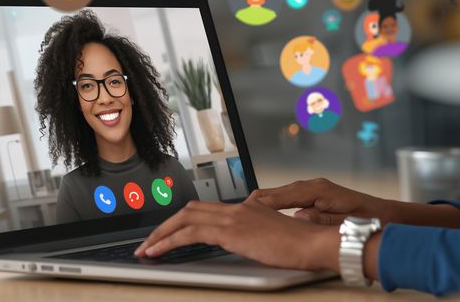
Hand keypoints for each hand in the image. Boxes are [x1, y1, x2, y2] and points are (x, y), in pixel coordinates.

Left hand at [133, 198, 339, 271]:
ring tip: (146, 250)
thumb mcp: (275, 237)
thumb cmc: (301, 245)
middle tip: (149, 242)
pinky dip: (169, 241)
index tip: (170, 235)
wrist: (313, 243)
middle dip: (165, 226)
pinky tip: (158, 252)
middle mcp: (238, 208)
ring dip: (160, 234)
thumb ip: (258, 235)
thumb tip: (249, 243)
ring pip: (185, 218)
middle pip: (191, 209)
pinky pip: (190, 233)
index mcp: (248, 208)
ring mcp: (234, 217)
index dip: (184, 220)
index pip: (207, 209)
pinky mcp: (231, 231)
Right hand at [250, 177, 392, 225]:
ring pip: (284, 191)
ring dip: (268, 199)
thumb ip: (320, 219)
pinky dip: (277, 200)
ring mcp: (316, 188)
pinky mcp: (317, 193)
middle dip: (261, 199)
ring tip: (248, 207)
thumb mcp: (342, 222)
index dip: (267, 202)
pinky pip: (291, 195)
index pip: (287, 195)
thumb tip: (299, 217)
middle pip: (281, 191)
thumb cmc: (366, 219)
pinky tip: (268, 206)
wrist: (383, 214)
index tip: (251, 206)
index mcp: (320, 191)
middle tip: (240, 206)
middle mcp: (315, 185)